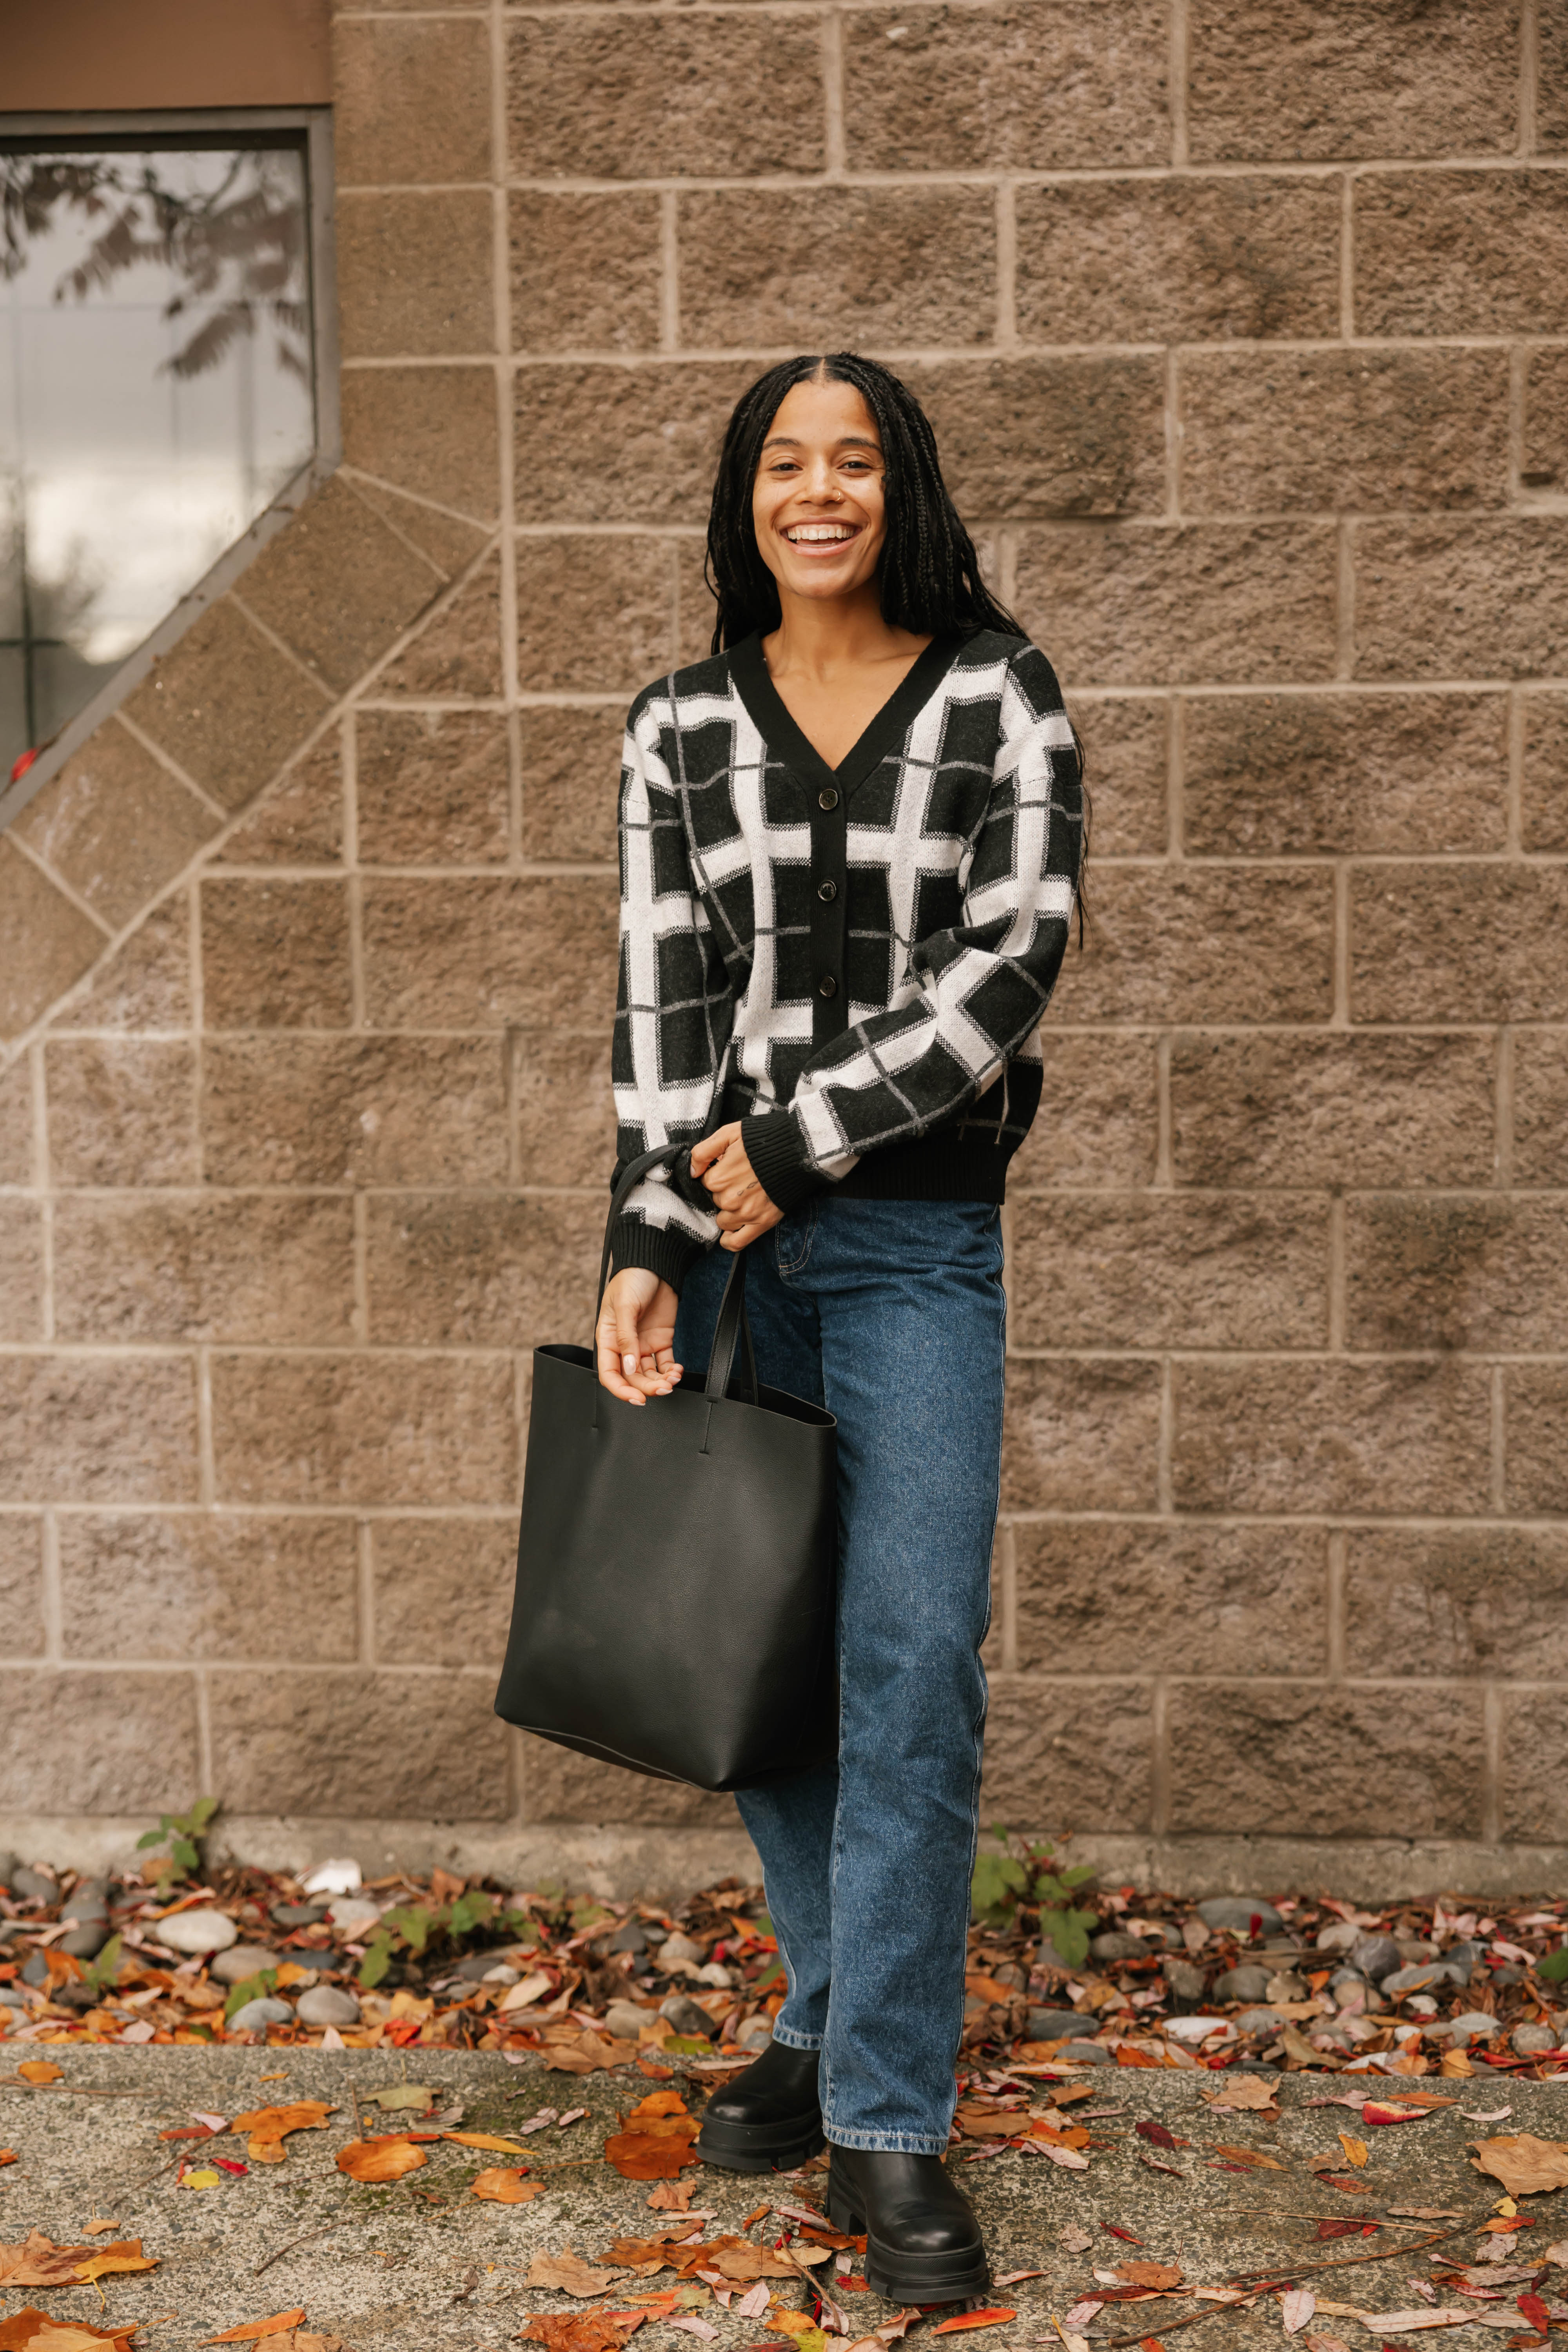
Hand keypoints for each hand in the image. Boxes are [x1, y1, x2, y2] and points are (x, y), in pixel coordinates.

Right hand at [597, 1268, 681, 1405]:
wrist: (655, 1263)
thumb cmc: (632, 1279)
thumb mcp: (624, 1306)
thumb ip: (626, 1339)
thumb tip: (629, 1367)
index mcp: (608, 1339)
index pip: (610, 1373)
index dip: (621, 1390)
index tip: (637, 1398)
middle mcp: (625, 1346)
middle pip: (633, 1377)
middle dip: (648, 1387)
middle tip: (664, 1389)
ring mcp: (644, 1343)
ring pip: (650, 1373)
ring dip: (661, 1380)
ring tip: (673, 1378)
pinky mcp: (661, 1339)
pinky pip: (665, 1362)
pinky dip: (671, 1370)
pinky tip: (677, 1370)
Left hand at [690, 1122, 784, 1252]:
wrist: (797, 1150)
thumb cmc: (762, 1140)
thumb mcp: (729, 1133)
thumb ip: (703, 1151)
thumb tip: (691, 1171)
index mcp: (718, 1178)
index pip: (704, 1183)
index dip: (715, 1174)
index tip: (727, 1168)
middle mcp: (729, 1199)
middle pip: (714, 1201)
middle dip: (723, 1192)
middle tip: (740, 1180)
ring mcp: (746, 1214)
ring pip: (722, 1221)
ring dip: (728, 1212)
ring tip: (743, 1198)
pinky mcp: (761, 1223)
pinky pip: (736, 1242)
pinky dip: (729, 1240)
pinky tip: (731, 1232)